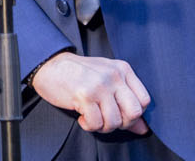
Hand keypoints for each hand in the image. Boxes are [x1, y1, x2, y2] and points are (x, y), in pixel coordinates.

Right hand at [30, 51, 151, 133]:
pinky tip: (82, 116)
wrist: (50, 65)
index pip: (144, 100)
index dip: (134, 114)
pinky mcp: (85, 95)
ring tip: (92, 117)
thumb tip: (143, 129)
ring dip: (102, 126)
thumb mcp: (106, 83)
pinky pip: (96, 123)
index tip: (119, 112)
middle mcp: (114, 75)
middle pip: (134, 112)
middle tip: (106, 118)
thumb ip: (125, 103)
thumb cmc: (79, 75)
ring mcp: (100, 84)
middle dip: (122, 123)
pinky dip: (89, 125)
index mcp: (122, 69)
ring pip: (115, 121)